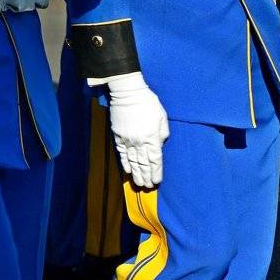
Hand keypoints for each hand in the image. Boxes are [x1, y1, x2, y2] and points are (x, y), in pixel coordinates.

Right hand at [95, 72, 169, 188]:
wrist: (127, 93)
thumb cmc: (148, 103)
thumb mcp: (162, 117)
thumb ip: (162, 134)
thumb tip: (159, 146)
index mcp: (152, 137)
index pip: (155, 160)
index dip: (156, 172)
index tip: (157, 181)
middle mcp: (139, 142)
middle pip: (143, 163)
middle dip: (146, 176)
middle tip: (147, 186)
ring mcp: (127, 140)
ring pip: (132, 161)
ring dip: (136, 173)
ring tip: (139, 183)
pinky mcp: (118, 136)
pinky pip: (121, 153)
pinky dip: (125, 163)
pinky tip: (128, 170)